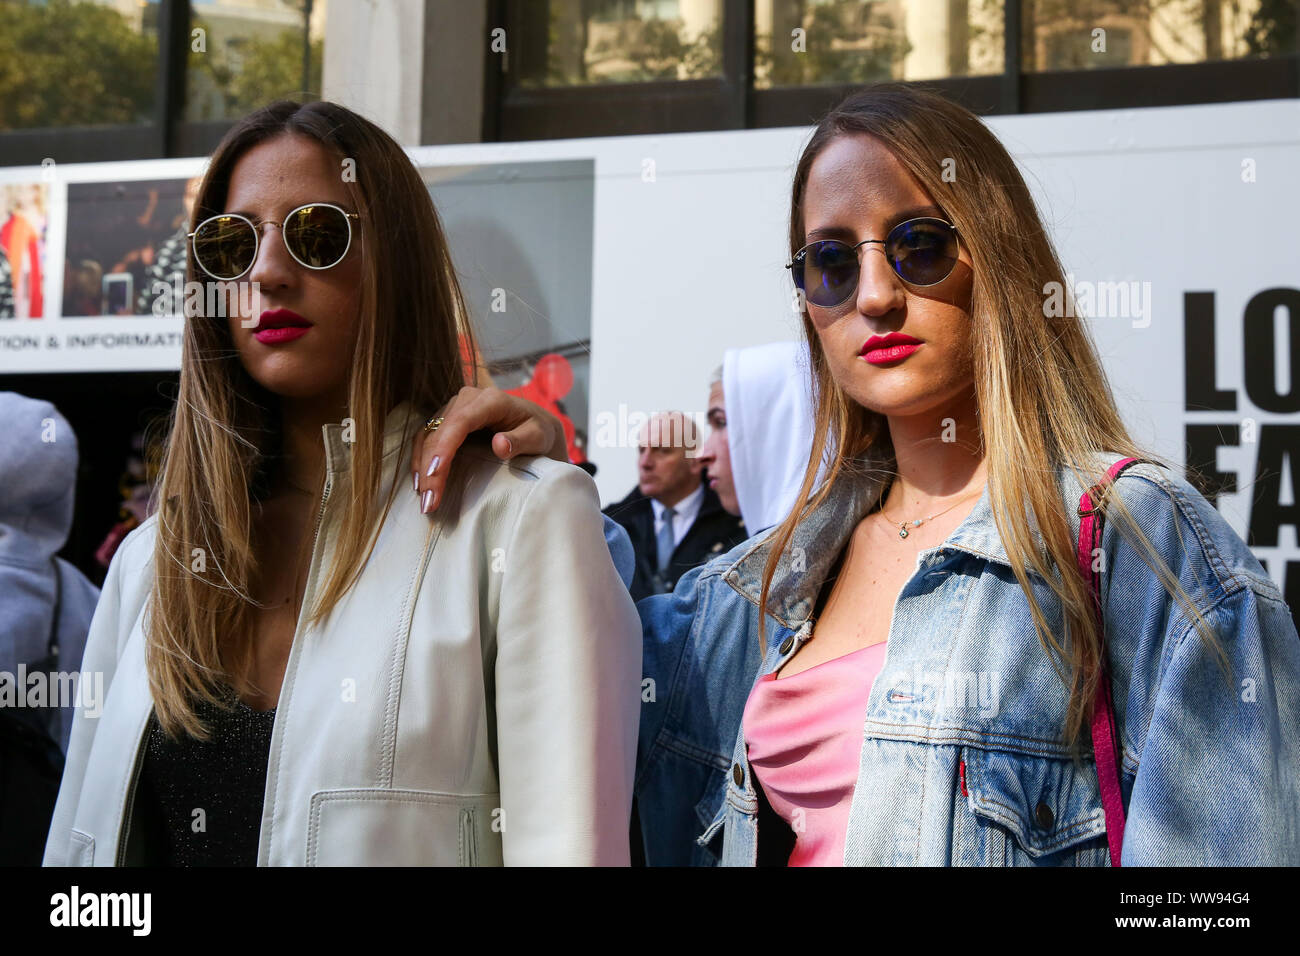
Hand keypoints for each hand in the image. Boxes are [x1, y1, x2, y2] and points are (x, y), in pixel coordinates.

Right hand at [411, 386, 568, 513]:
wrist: (535, 425)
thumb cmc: (538, 432)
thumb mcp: (539, 437)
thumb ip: (521, 441)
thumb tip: (499, 445)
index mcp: (491, 400)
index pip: (460, 422)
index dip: (444, 447)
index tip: (435, 474)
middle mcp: (468, 399)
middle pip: (439, 432)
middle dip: (430, 469)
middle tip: (429, 503)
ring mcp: (454, 408)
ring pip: (428, 436)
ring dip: (421, 468)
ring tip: (424, 501)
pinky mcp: (447, 419)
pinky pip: (427, 438)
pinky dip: (421, 461)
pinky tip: (419, 484)